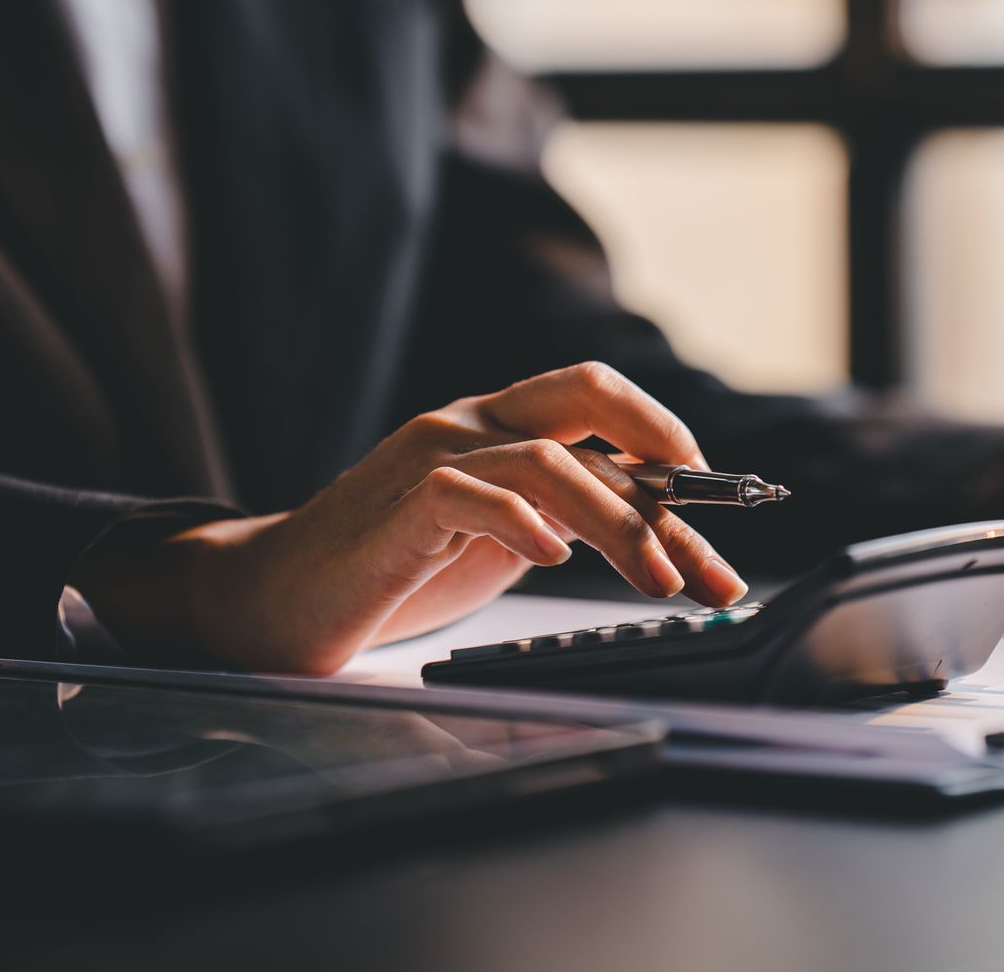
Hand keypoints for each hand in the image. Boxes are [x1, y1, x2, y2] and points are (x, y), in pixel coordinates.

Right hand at [76, 362, 747, 673]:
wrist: (274, 599)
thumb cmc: (396, 568)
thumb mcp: (505, 537)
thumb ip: (570, 517)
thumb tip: (667, 532)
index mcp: (500, 424)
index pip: (602, 409)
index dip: (670, 443)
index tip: (730, 499)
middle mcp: (470, 424)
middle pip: (586, 404)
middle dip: (665, 472)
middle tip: (710, 555)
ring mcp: (430, 459)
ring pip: (546, 459)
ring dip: (617, 522)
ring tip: (657, 580)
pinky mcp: (396, 508)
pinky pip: (470, 494)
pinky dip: (523, 523)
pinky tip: (553, 559)